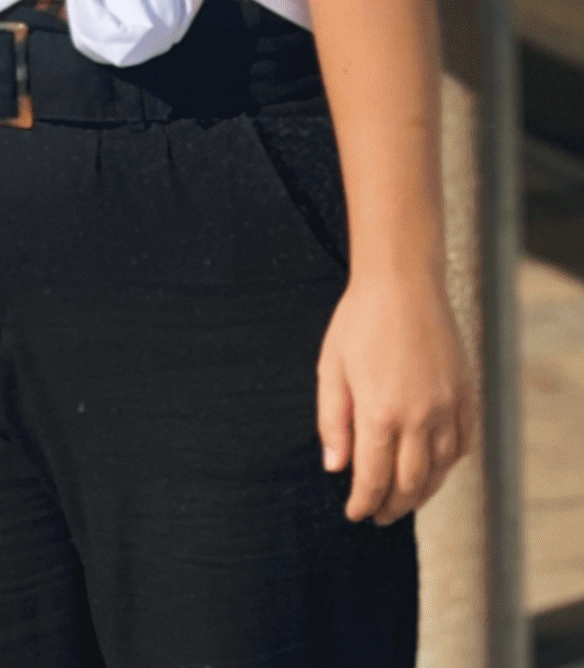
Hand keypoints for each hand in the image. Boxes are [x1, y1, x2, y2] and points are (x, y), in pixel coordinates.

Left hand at [316, 267, 469, 522]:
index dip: (363, 502)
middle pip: (410, 484)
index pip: (373, 478)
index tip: (354, 513)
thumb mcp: (331, 367)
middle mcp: (418, 417)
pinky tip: (433, 468)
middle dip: (392, 507)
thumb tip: (334, 468)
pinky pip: (462, 445)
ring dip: (422, 493)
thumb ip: (332, 421)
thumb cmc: (359, 319)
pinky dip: (447, 465)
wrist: (403, 281)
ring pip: (439, 470)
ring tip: (404, 501)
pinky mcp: (465, 395)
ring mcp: (447, 408)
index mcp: (379, 412)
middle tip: (378, 516)